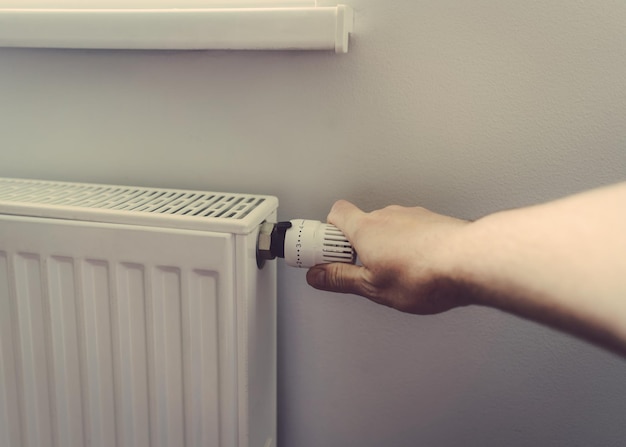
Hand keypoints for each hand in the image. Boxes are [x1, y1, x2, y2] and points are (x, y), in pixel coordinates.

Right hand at [306, 200, 470, 313]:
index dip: (326, 234)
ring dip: (384, 246)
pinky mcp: (433, 222)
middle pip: (361, 223)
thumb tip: (317, 276)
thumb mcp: (373, 287)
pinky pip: (411, 232)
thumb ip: (341, 279)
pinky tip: (416, 268)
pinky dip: (407, 246)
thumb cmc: (426, 273)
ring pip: (388, 228)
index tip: (324, 256)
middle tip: (359, 271)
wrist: (472, 260)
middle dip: (356, 246)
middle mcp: (387, 215)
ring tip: (393, 274)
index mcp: (365, 229)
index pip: (335, 215)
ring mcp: (412, 216)